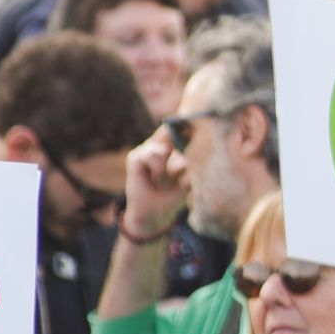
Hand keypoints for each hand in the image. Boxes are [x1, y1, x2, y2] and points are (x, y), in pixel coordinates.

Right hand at [122, 125, 186, 240]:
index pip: (181, 128)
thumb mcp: (187, 178)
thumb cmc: (174, 194)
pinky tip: (155, 180)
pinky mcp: (135, 156)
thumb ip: (187, 164)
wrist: (155, 213)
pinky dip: (157, 170)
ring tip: (163, 182)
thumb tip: (184, 156)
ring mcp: (147, 148)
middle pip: (172, 133)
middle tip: (176, 174)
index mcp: (174, 146)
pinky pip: (150, 155)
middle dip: (178, 150)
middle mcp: (160, 144)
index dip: (188, 124)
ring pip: (161, 148)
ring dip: (166, 169)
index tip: (199, 119)